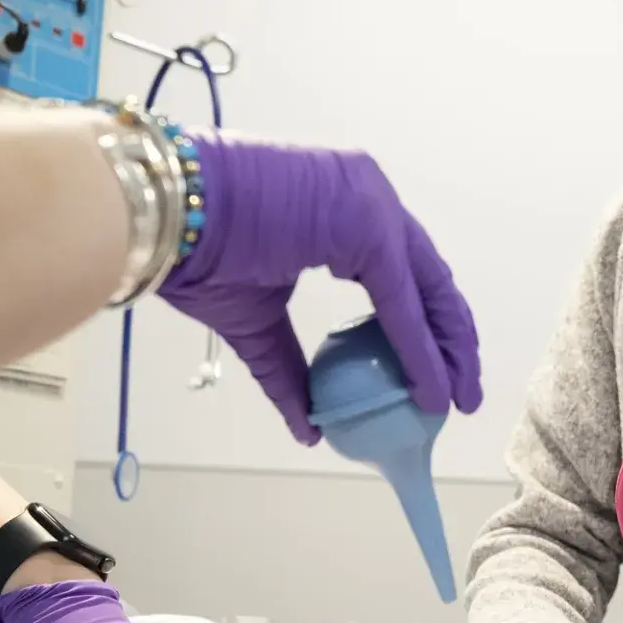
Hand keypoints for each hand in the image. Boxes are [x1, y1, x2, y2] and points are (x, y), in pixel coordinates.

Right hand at [158, 132, 482, 445]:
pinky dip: (419, 347)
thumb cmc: (196, 254)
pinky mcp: (363, 220)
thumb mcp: (258, 322)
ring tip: (455, 399)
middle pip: (429, 280)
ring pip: (427, 287)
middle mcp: (367, 196)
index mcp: (346, 209)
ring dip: (447, 348)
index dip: (428, 330)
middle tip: (461, 396)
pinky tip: (431, 388)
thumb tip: (311, 427)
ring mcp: (369, 202)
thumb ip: (292, 371)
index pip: (406, 275)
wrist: (161, 217)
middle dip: (451, 342)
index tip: (441, 378)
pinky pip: (401, 298)